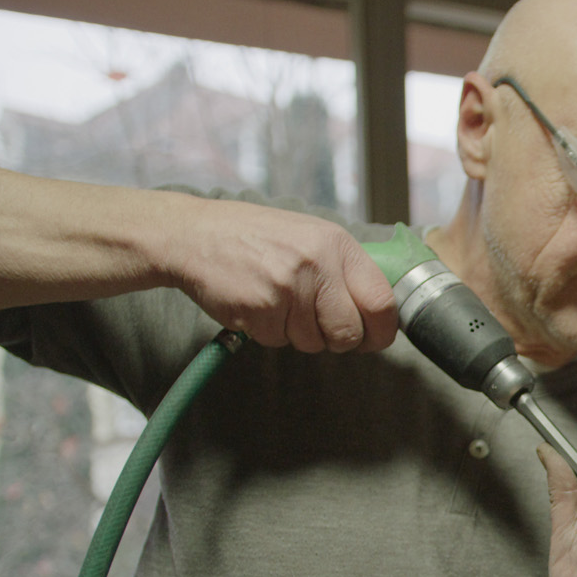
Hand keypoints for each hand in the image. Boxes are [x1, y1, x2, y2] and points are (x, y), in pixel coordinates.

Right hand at [163, 198, 398, 353]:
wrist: (194, 234)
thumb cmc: (253, 237)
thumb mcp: (309, 236)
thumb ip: (342, 269)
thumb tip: (376, 310)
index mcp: (337, 244)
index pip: (382, 301)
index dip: (381, 331)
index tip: (372, 339)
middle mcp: (317, 264)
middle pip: (348, 333)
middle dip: (336, 340)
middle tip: (316, 326)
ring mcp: (288, 287)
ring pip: (312, 342)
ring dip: (295, 333)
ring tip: (276, 301)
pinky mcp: (261, 309)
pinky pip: (278, 342)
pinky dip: (268, 332)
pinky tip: (256, 304)